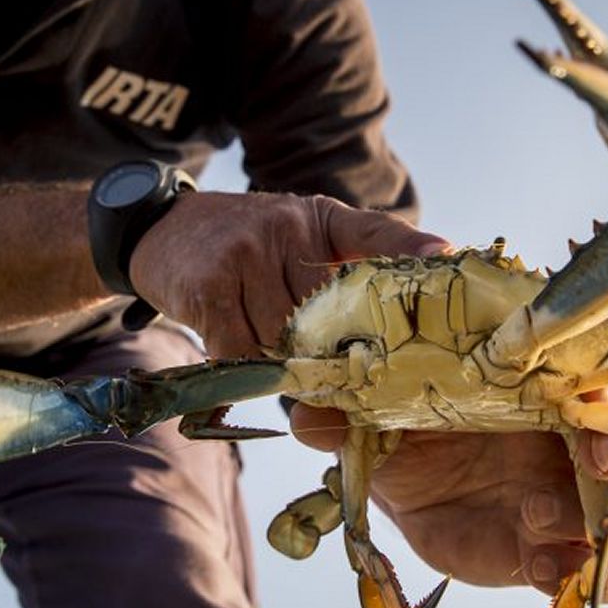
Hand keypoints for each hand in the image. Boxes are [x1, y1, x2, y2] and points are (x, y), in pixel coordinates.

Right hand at [129, 191, 448, 357]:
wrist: (160, 229)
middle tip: (349, 387)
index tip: (447, 256)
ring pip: (283, 342)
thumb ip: (336, 273)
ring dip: (285, 370)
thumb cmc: (240, 245)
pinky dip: (242, 374)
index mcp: (320, 221)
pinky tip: (237, 373)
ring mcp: (247, 256)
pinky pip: (238, 353)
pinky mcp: (209, 287)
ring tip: (285, 376)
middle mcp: (288, 231)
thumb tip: (376, 340)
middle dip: (337, 355)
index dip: (412, 244)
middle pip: (328, 315)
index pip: (374, 231)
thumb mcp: (296, 238)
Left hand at [291, 390, 607, 602]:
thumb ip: (344, 413)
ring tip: (540, 525)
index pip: (589, 371)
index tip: (586, 396)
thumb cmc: (407, 423)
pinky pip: (590, 564)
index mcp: (536, 382)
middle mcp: (566, 431)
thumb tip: (306, 413)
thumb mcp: (374, 411)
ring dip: (602, 520)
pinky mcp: (551, 545)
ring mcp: (567, 490)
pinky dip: (582, 573)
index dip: (598, 380)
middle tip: (594, 461)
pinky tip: (545, 574)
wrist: (405, 475)